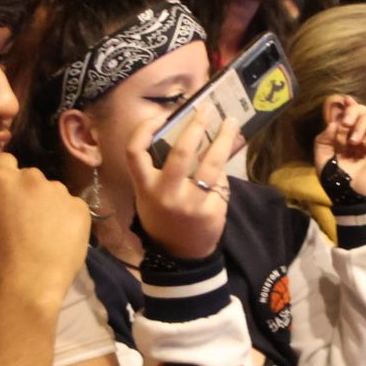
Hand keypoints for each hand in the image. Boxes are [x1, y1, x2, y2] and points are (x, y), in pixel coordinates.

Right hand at [0, 153, 91, 309]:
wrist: (29, 282)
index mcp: (2, 179)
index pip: (5, 161)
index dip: (6, 177)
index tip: (8, 196)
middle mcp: (32, 177)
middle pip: (30, 177)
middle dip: (28, 193)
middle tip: (26, 220)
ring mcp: (59, 191)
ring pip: (53, 192)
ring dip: (49, 205)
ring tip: (45, 234)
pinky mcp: (80, 206)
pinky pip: (72, 207)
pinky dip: (67, 219)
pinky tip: (61, 239)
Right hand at [126, 110, 237, 260]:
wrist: (180, 256)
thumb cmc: (164, 218)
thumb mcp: (150, 196)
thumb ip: (160, 170)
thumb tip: (186, 132)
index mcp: (145, 187)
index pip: (135, 152)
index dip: (144, 129)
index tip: (160, 115)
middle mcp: (166, 194)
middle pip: (181, 151)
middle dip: (196, 125)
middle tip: (206, 109)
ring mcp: (191, 203)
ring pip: (212, 163)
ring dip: (224, 139)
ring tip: (231, 124)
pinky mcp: (211, 211)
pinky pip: (221, 182)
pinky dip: (222, 173)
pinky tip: (224, 167)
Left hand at [312, 96, 365, 200]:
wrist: (358, 199)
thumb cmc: (342, 184)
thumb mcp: (323, 161)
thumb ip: (323, 140)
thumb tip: (334, 123)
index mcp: (353, 138)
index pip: (356, 113)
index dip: (350, 105)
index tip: (344, 102)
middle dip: (353, 112)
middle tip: (345, 126)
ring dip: (364, 122)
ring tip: (355, 142)